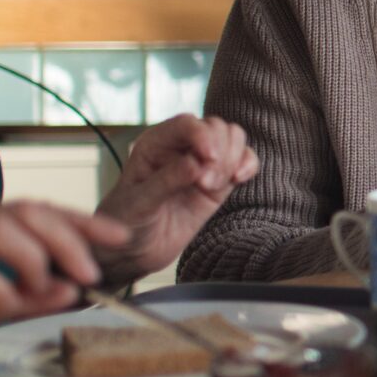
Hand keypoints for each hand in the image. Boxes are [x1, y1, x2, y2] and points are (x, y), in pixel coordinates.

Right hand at [0, 202, 126, 376]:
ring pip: (1, 227)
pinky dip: (1, 288)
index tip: (117, 237)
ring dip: (37, 258)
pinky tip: (5, 305)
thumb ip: (26, 296)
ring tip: (45, 288)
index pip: (31, 209)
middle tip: (93, 271)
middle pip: (23, 209)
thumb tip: (74, 289)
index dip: (78, 220)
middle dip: (69, 237)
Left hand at [95, 115, 259, 279]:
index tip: (209, 159)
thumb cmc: (127, 223)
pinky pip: (244, 160)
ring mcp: (203, 164)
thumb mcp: (140, 202)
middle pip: (215, 127)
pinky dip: (248, 165)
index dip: (202, 135)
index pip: (186, 124)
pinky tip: (239, 179)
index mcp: (155, 144)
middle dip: (219, 152)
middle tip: (207, 184)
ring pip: (233, 138)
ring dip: (233, 159)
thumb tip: (197, 164)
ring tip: (213, 187)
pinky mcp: (219, 182)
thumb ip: (168, 180)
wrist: (136, 251)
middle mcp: (181, 147)